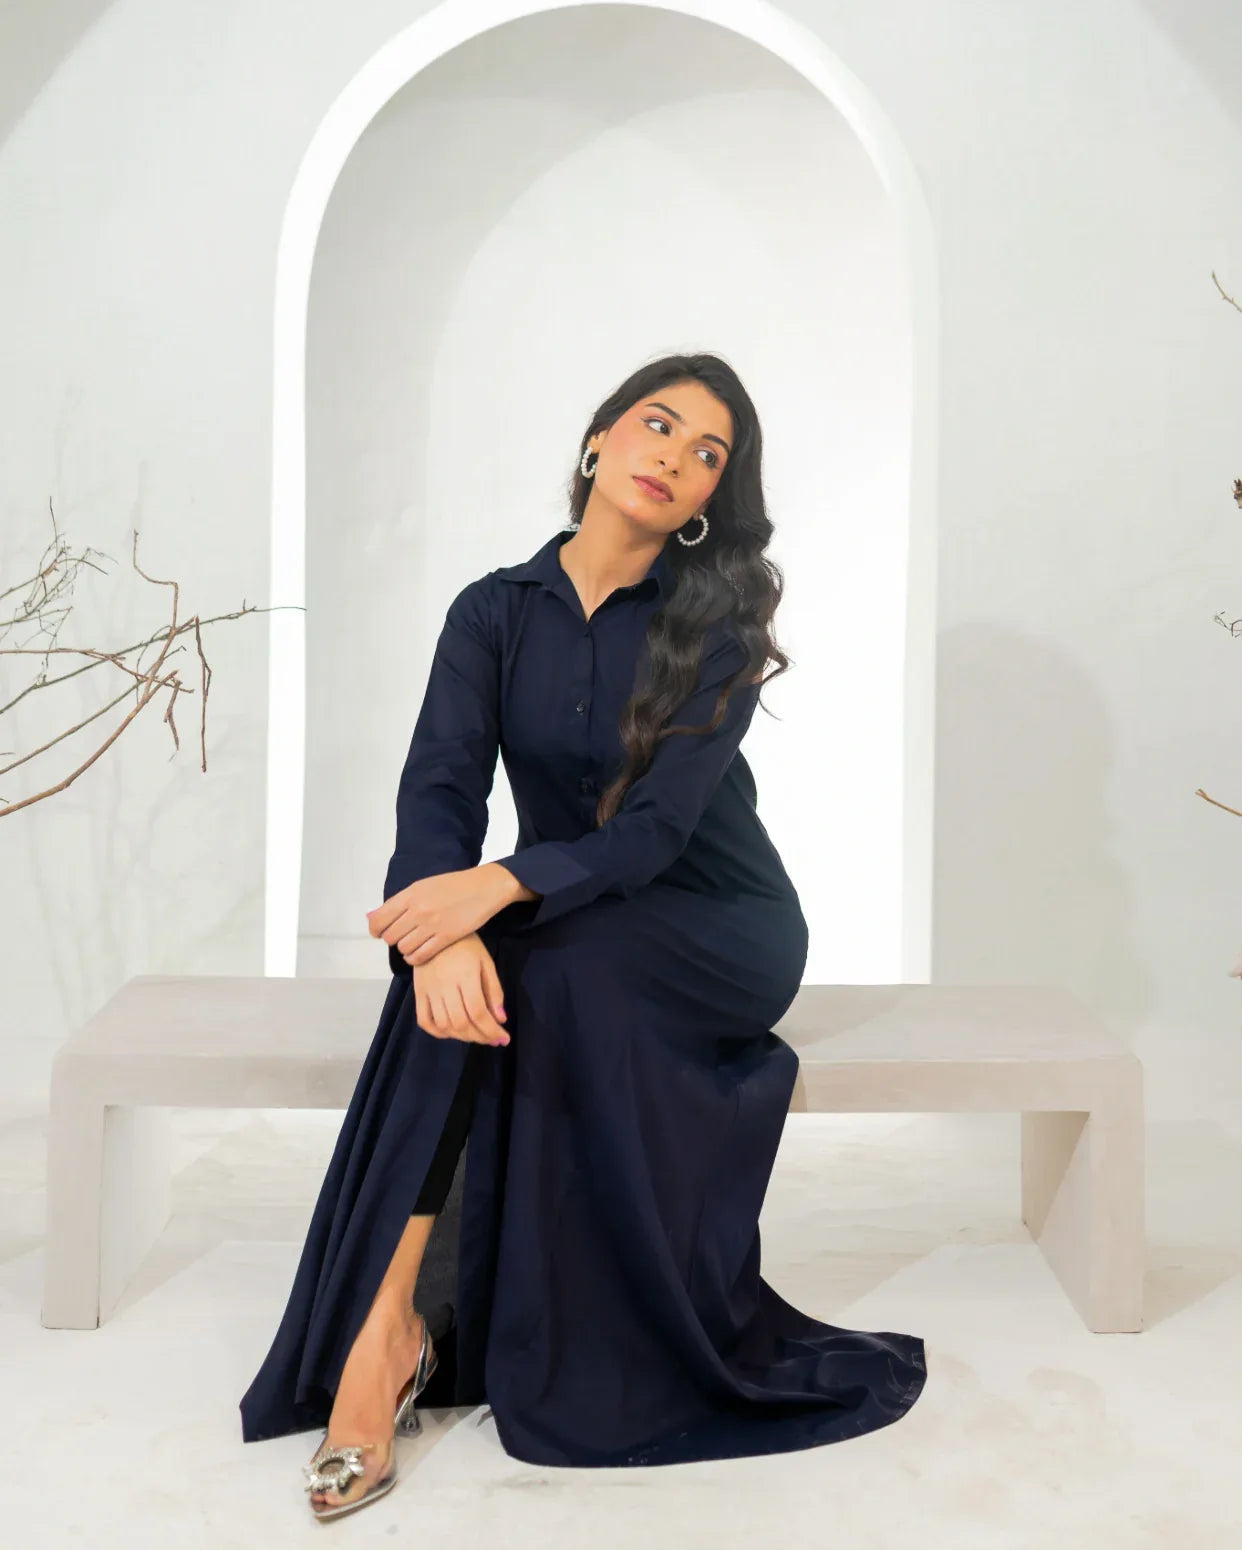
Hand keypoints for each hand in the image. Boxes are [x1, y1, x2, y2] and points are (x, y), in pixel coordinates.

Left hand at [367, 863, 524, 966]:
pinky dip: (415, 958)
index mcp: (410, 894)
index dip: (376, 930)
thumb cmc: (452, 885)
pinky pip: (420, 956)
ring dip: (405, 949)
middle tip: (402, 936)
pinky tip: (419, 954)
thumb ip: (397, 902)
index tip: (381, 932)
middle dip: (393, 939)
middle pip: (390, 936)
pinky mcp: (446, 938)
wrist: (484, 887)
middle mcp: (418, 910)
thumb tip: (371, 916)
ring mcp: (432, 925)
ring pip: (403, 948)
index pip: (379, 920)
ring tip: (413, 944)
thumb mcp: (423, 886)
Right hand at [412, 934, 508, 1046]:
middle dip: (480, 1037)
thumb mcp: (486, 963)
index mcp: (466, 976)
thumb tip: (501, 1019)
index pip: (478, 1012)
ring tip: (476, 1035)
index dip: (492, 1030)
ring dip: (462, 1037)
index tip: (504, 1038)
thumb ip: (494, 991)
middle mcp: (445, 986)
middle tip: (492, 1039)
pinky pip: (424, 1020)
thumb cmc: (467, 946)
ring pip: (444, 1025)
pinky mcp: (418, 993)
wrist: (435, 932)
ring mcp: (429, 991)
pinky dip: (438, 1032)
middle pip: (461, 1022)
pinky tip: (452, 1033)